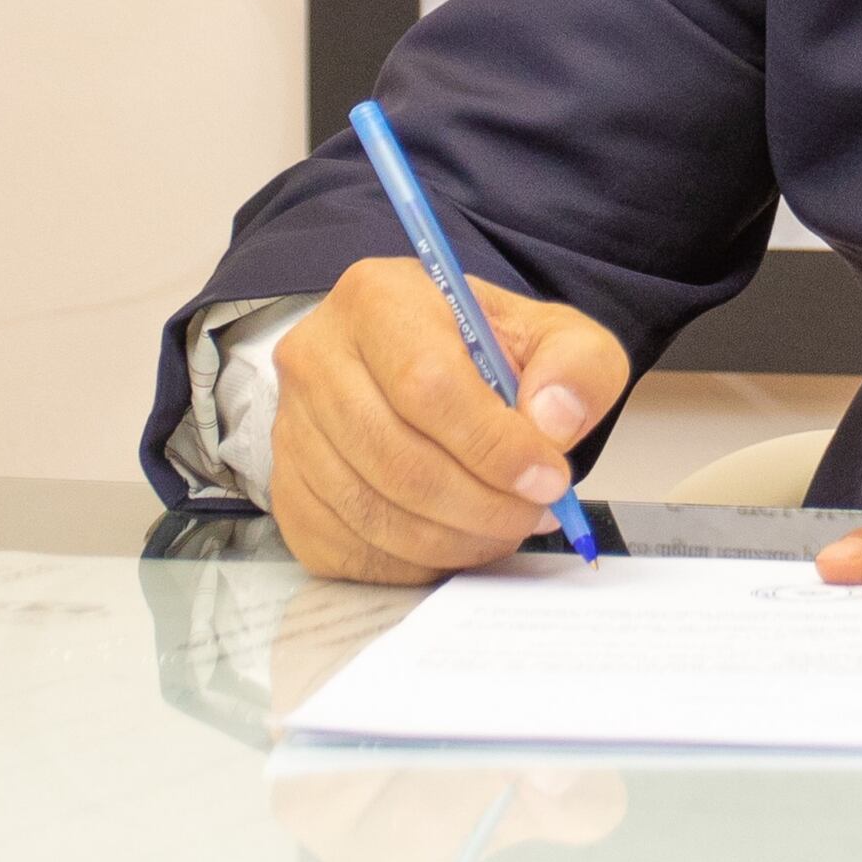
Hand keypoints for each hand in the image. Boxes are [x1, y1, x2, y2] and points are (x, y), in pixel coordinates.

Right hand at [269, 256, 628, 584]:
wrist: (424, 364)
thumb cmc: (483, 349)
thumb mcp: (555, 336)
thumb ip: (576, 367)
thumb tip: (552, 420)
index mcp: (377, 299)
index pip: (426, 383)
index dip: (493, 444)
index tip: (549, 477)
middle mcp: (316, 358)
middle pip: (396, 457)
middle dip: (481, 503)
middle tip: (535, 512)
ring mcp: (290, 428)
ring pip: (372, 511)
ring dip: (454, 538)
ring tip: (506, 525)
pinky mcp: (286, 490)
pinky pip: (348, 548)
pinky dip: (413, 561)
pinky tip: (457, 539)